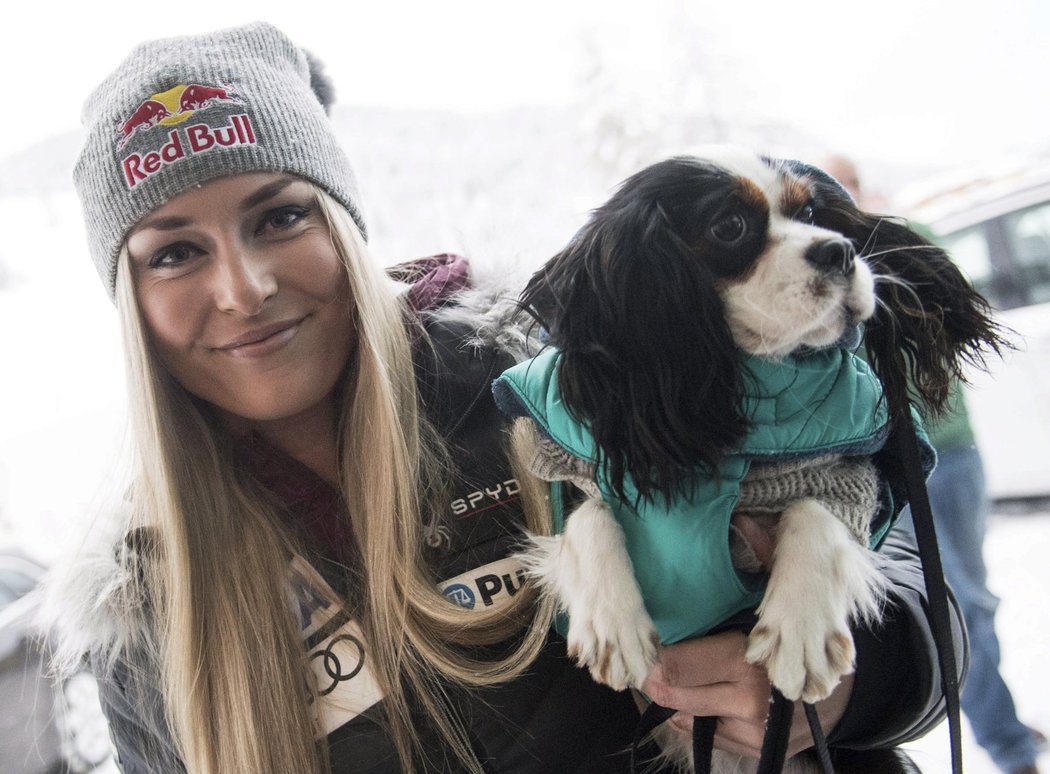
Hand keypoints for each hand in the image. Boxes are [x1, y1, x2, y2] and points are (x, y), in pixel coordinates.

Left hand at [641, 630, 853, 757]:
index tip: (644, 650)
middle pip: (675, 696)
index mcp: (747, 659)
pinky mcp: (754, 751)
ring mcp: (750, 732)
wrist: (835, 691)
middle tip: (644, 671)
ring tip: (668, 685)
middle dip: (656, 683)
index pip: (678, 664)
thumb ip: (709, 630)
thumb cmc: (785, 649)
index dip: (655, 657)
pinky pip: (705, 736)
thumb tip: (661, 640)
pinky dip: (694, 720)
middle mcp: (747, 700)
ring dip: (674, 703)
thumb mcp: (750, 627)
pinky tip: (692, 705)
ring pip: (687, 720)